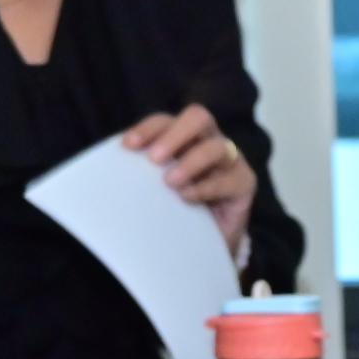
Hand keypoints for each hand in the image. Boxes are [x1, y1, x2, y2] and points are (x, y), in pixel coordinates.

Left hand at [123, 104, 257, 253]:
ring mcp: (230, 160)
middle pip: (198, 117)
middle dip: (174, 135)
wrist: (204, 241)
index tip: (127, 146)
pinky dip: (205, 187)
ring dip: (191, 162)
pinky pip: (228, 179)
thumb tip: (113, 166)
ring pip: (215, 147)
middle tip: (155, 159)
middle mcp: (208, 140)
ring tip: (171, 182)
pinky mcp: (245, 182)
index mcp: (182, 137)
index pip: (165, 121)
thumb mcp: (153, 187)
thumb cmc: (176, 208)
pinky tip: (188, 198)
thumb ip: (140, 172)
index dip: (146, 128)